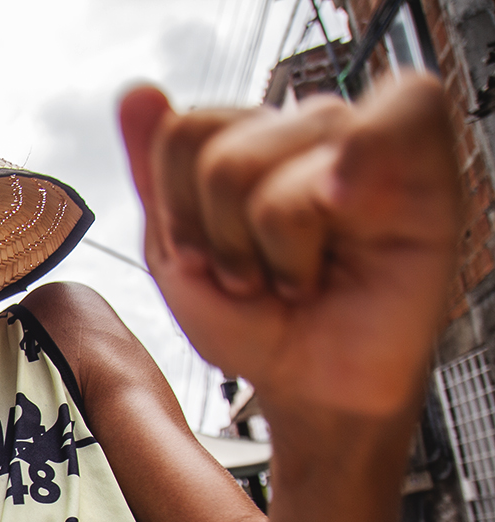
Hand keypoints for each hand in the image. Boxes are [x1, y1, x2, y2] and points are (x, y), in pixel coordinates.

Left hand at [118, 76, 460, 421]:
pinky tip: (344, 205)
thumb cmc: (255, 324)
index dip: (179, 209)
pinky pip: (381, 124)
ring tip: (302, 271)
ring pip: (276, 153)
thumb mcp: (177, 255)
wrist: (311, 386)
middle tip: (259, 276)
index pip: (182, 132)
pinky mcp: (424, 165)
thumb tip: (137, 95)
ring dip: (276, 240)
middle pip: (220, 151)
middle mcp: (303, 132)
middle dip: (224, 239)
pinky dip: (355, 164)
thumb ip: (154, 173)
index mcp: (248, 141)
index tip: (200, 261)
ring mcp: (361, 143)